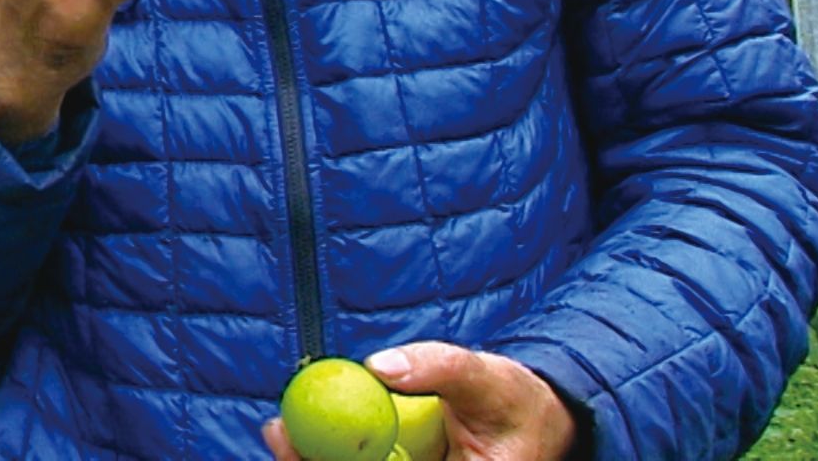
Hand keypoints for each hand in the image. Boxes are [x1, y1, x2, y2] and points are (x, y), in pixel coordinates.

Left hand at [258, 344, 578, 460]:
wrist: (540, 419)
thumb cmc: (517, 403)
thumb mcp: (488, 381)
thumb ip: (441, 368)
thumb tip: (379, 365)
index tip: (300, 445)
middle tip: (277, 433)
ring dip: (317, 459)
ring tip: (279, 432)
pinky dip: (331, 453)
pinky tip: (299, 436)